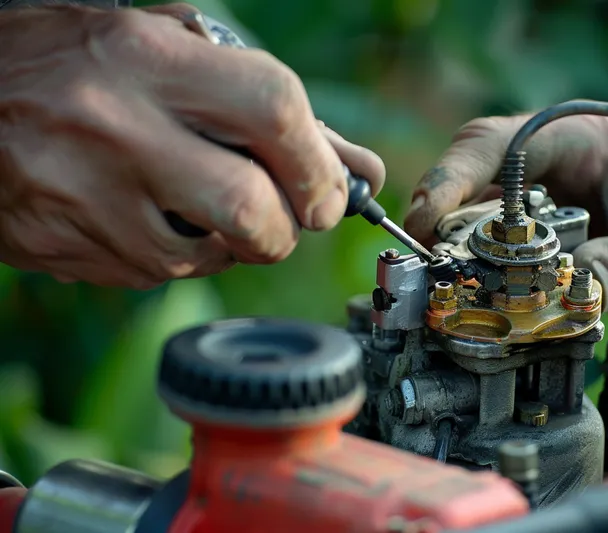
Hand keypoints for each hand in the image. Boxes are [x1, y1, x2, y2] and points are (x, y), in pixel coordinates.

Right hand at [0, 4, 384, 288]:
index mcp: (146, 60)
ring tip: (204, 204)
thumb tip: (355, 165)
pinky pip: (155, 276)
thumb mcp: (168, 50)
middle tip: (287, 216)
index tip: (333, 191)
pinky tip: (154, 217)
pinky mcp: (62, 248)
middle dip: (287, 228)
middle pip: (250, 211)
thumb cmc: (75, 60)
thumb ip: (264, 103)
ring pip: (205, 259)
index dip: (321, 165)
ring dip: (231, 245)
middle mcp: (113, 129)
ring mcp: (82, 197)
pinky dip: (179, 257)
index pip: (275, 113)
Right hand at [404, 114, 607, 334]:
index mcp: (584, 143)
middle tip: (429, 267)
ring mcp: (545, 207)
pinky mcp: (543, 245)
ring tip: (448, 289)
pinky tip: (479, 301)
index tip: (425, 220)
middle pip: (473, 182)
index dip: (452, 176)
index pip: (499, 145)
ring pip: (476, 221)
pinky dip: (482, 277)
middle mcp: (555, 169)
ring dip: (458, 254)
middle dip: (444, 222)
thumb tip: (559, 292)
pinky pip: (496, 254)